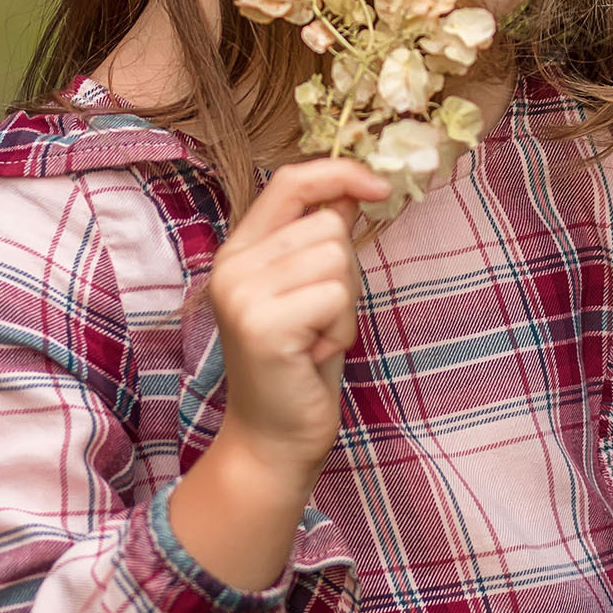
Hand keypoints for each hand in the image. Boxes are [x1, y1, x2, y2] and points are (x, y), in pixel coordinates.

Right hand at [210, 158, 386, 476]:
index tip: (380, 185)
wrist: (273, 440)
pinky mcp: (263, 324)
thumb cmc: (299, 366)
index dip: (340, 172)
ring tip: (316, 337)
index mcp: (239, 251)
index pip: (289, 181)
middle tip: (321, 320)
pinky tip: (314, 354)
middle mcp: (231, 266)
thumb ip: (319, 241)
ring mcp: (242, 294)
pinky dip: (341, 329)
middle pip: (328, 225)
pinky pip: (336, 296)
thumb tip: (353, 190)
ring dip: (345, 305)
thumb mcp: (310, 292)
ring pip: (337, 259)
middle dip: (345, 274)